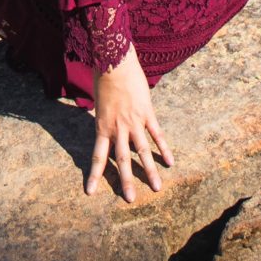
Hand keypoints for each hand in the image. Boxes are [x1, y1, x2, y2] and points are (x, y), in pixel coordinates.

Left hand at [85, 47, 168, 203]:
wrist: (114, 60)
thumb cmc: (103, 77)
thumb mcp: (98, 102)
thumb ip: (104, 118)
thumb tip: (106, 127)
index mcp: (102, 126)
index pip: (97, 157)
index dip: (94, 175)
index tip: (91, 193)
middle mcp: (118, 128)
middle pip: (122, 160)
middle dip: (125, 181)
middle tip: (130, 200)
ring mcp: (134, 122)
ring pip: (143, 151)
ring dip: (149, 171)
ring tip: (157, 188)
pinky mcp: (147, 113)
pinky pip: (156, 134)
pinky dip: (163, 148)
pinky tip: (170, 162)